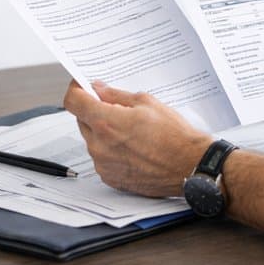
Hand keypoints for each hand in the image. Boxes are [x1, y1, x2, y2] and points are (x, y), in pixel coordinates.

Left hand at [63, 80, 211, 196]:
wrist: (190, 166)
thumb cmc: (175, 136)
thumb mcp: (147, 103)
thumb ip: (117, 95)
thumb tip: (99, 90)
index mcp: (106, 123)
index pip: (73, 101)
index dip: (76, 89)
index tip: (81, 86)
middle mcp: (99, 146)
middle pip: (82, 120)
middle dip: (95, 111)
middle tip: (116, 108)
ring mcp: (103, 164)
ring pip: (92, 140)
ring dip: (104, 132)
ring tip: (131, 132)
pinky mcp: (111, 178)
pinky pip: (102, 158)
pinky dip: (111, 150)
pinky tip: (133, 148)